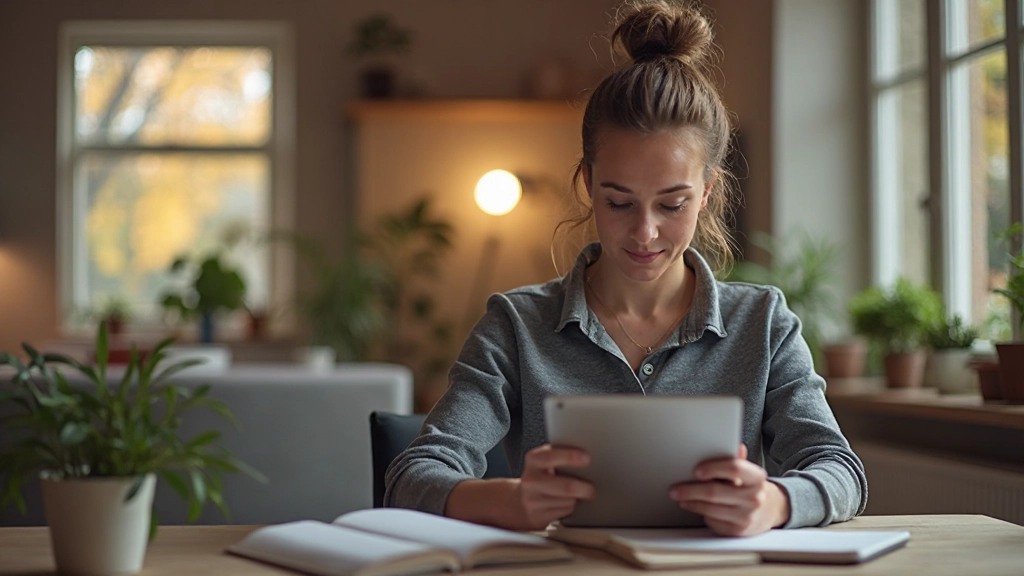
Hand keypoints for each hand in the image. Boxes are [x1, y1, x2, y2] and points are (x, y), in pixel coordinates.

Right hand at [512, 444, 594, 529]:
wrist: (520, 501)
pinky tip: (564, 503)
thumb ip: (560, 455)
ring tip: (573, 494)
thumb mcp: (544, 461)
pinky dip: (570, 508)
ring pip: (568, 501)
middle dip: (584, 489)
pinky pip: (565, 512)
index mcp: (534, 460)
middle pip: (566, 487)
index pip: (551, 457)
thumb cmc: (540, 477)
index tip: (587, 458)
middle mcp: (531, 480)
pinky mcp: (539, 517)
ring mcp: (534, 500)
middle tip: (592, 489)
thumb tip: (587, 457)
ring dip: (576, 499)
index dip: (570, 457)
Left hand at [669, 444, 790, 536]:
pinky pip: (712, 521)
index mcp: (757, 478)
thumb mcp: (748, 472)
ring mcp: (746, 516)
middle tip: (675, 489)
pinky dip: (702, 514)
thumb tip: (735, 446)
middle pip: (715, 492)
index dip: (713, 468)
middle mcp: (754, 498)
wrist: (770, 510)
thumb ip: (737, 460)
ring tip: (681, 497)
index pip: (734, 468)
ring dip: (691, 503)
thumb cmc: (751, 487)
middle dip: (690, 490)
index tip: (696, 470)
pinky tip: (698, 507)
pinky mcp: (737, 531)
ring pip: (710, 509)